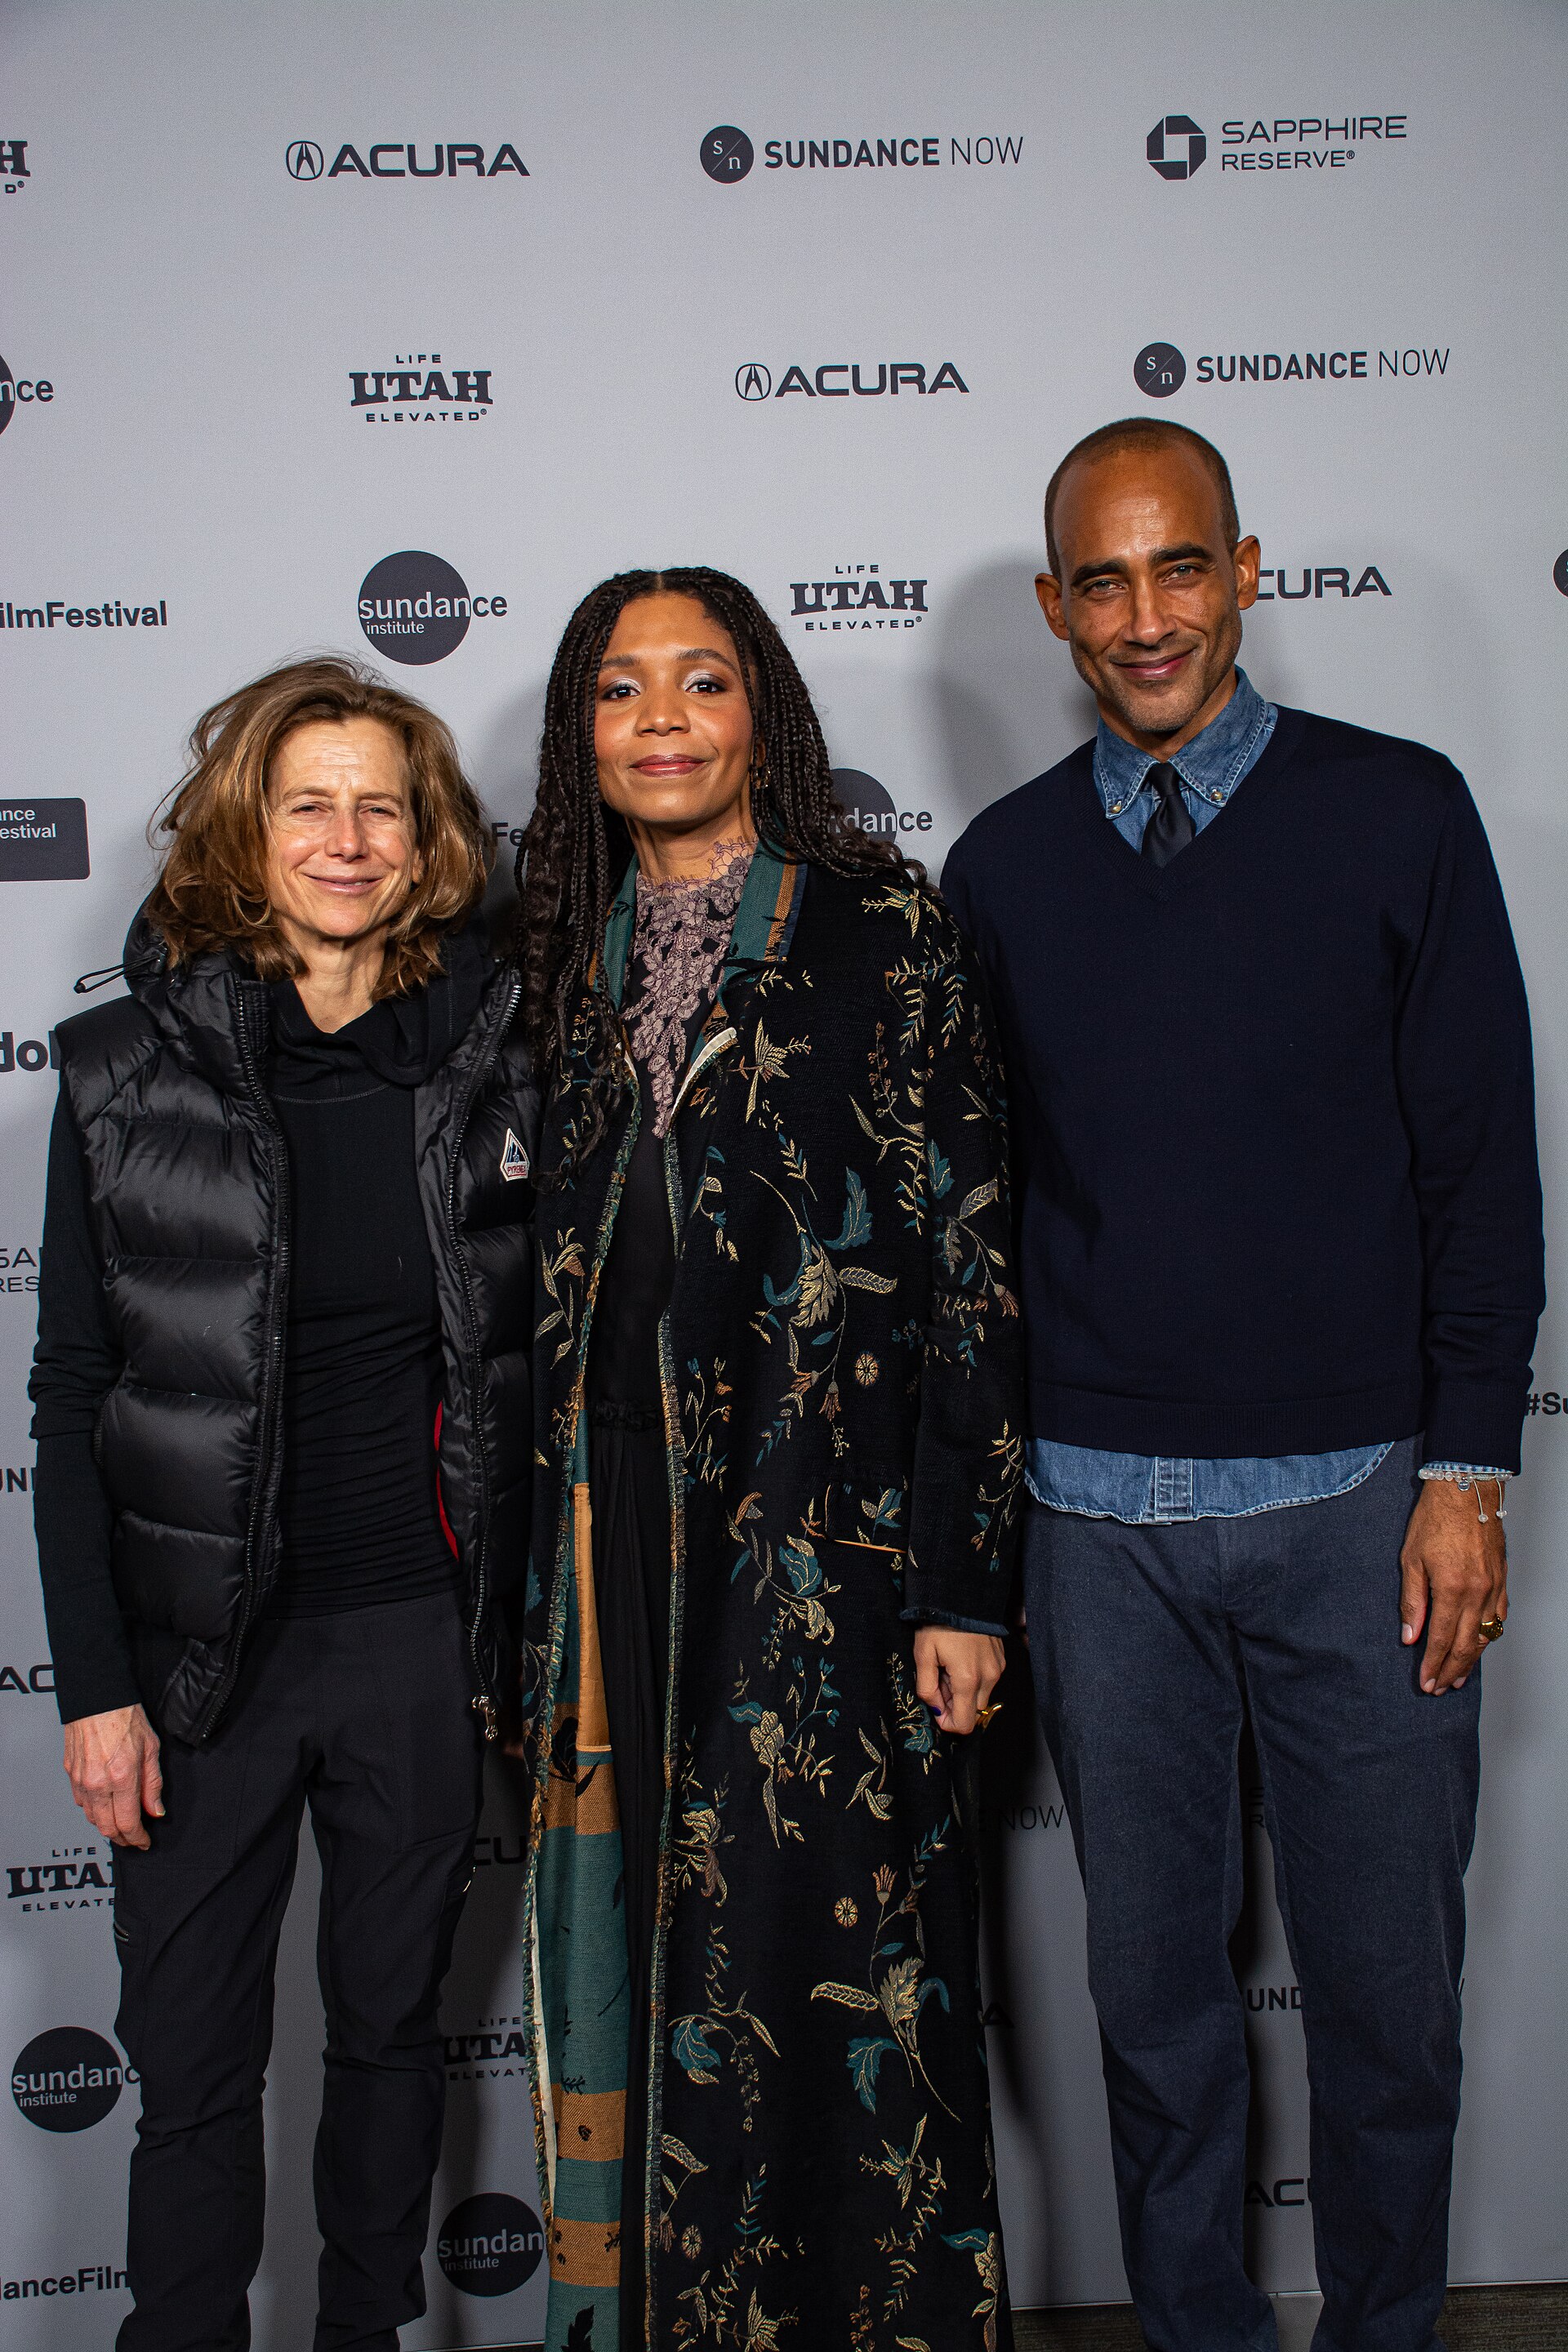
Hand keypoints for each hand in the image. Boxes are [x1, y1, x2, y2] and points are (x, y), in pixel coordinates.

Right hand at [63, 1705, 162, 1847]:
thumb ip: (153, 1784)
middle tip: (133, 1839)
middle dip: (122, 1838)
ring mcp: (81, 1780)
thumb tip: (155, 1810)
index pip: (128, 1823)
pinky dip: (93, 1811)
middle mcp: (98, 1783)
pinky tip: (104, 1806)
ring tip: (121, 1825)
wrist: (97, 1698)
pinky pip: (81, 1802)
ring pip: (92, 1818)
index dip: (137, 1838)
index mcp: (121, 1778)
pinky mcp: (70, 1774)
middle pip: (107, 1828)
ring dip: (106, 1826)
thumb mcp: (151, 1749)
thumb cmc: (125, 1717)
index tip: (144, 1842)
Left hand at [913, 1626, 1005, 1735]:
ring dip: (965, 1691)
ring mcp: (997, 1668)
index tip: (936, 1707)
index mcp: (968, 1679)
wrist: (961, 1595)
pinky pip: (988, 1681)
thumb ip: (927, 1688)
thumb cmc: (938, 1623)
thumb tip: (936, 1709)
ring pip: (982, 1696)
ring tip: (949, 1667)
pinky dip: (975, 1679)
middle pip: (974, 1712)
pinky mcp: (1001, 1659)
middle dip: (956, 1705)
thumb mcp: (923, 1655)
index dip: (948, 1723)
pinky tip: (961, 1659)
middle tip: (940, 1682)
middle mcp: (988, 1677)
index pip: (965, 1724)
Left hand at [1399, 1479, 1507, 1694]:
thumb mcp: (1411, 1559)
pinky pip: (1499, 1616)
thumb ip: (1412, 1601)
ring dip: (1472, 1659)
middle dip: (1451, 1669)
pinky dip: (1489, 1635)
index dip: (1432, 1664)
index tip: (1425, 1682)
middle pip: (1467, 1644)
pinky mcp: (1502, 1579)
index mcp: (1452, 1588)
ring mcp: (1494, 1586)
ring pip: (1487, 1635)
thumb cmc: (1434, 1519)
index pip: (1442, 1639)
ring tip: (1457, 1676)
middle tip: (1438, 1687)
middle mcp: (1478, 1592)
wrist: (1466, 1490)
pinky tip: (1480, 1644)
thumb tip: (1409, 1635)